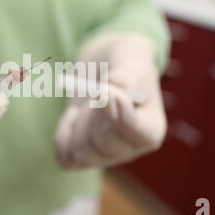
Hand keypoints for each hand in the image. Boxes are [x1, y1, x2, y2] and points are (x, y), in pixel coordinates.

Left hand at [55, 33, 166, 168]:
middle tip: (94, 90)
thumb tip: (117, 85)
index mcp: (151, 127)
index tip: (105, 91)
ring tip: (85, 104)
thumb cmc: (122, 62)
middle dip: (93, 115)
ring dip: (77, 124)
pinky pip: (65, 156)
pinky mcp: (82, 157)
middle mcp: (129, 148)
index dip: (120, 116)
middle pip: (104, 144)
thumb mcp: (130, 58)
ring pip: (81, 153)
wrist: (100, 68)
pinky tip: (74, 116)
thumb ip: (126, 75)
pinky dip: (63, 134)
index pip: (139, 134)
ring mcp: (104, 156)